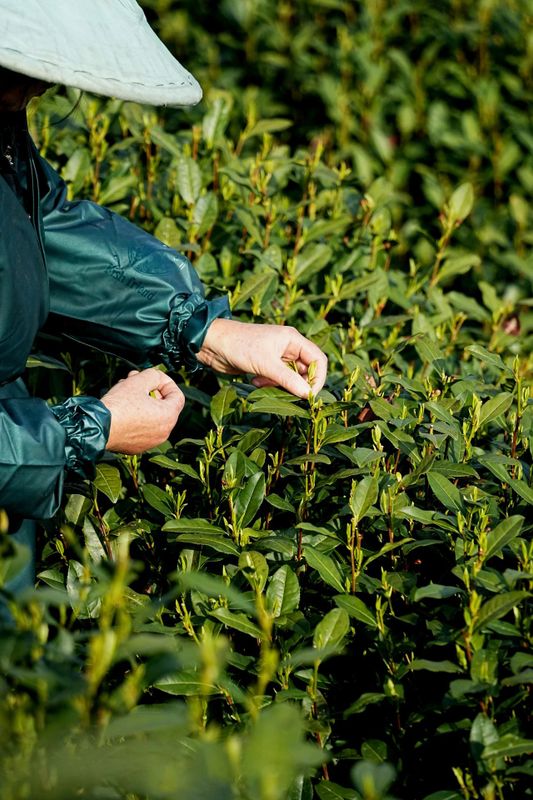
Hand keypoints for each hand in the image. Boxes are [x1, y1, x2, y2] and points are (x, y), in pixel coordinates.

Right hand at [101, 368, 184, 453]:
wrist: (98, 428)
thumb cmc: (119, 406)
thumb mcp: (138, 381)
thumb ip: (153, 375)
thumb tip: (156, 378)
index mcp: (169, 416)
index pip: (177, 396)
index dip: (166, 383)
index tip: (153, 378)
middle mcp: (164, 432)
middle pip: (163, 406)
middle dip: (150, 390)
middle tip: (136, 380)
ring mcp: (151, 442)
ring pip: (151, 416)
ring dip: (142, 402)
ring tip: (125, 391)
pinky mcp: (138, 447)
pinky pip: (142, 428)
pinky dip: (136, 417)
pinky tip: (122, 408)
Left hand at [197, 319, 327, 397]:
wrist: (212, 343)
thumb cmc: (239, 346)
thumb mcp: (266, 364)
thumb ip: (288, 380)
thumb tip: (308, 395)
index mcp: (293, 339)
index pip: (318, 359)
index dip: (317, 378)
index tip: (309, 395)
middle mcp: (288, 346)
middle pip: (305, 370)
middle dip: (297, 384)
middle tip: (286, 394)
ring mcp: (276, 356)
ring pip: (291, 377)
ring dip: (281, 385)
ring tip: (265, 384)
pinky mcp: (265, 364)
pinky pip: (277, 379)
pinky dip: (270, 384)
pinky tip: (255, 381)